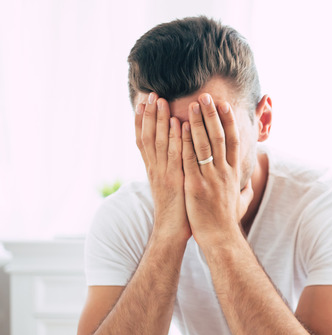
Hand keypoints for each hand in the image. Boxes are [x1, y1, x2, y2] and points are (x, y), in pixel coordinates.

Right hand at [134, 93, 190, 242]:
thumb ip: (170, 170)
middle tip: (150, 93)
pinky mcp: (174, 180)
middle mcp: (155, 169)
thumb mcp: (171, 185)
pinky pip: (174, 156)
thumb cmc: (176, 210)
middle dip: (148, 114)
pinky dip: (175, 139)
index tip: (142, 103)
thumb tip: (173, 158)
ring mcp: (163, 174)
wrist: (172, 231)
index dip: (142, 121)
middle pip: (148, 136)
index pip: (144, 140)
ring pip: (158, 142)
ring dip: (159, 120)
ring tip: (160, 100)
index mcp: (153, 169)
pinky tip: (177, 123)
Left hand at [181, 94, 253, 245]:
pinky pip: (189, 159)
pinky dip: (184, 142)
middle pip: (220, 137)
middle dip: (212, 115)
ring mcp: (210, 178)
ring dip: (198, 123)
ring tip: (191, 105)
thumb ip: (245, 191)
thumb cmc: (228, 221)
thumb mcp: (241, 203)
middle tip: (206, 96)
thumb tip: (250, 186)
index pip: (234, 141)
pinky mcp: (195, 185)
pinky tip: (178, 128)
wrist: (220, 237)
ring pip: (204, 144)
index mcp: (234, 173)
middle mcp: (224, 172)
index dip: (230, 122)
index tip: (225, 106)